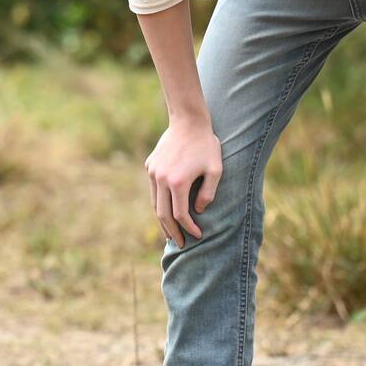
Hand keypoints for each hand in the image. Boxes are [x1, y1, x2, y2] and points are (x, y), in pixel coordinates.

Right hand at [146, 120, 222, 245]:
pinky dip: (159, 204)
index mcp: (178, 182)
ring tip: (170, 234)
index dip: (189, 228)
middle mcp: (161, 179)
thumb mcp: (215, 169)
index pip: (180, 215)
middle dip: (172, 232)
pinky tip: (166, 212)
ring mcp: (153, 172)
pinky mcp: (150, 166)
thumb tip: (197, 212)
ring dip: (162, 221)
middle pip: (163, 214)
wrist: (188, 121)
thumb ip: (208, 193)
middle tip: (180, 244)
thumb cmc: (206, 145)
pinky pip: (154, 191)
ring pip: (155, 204)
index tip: (198, 235)